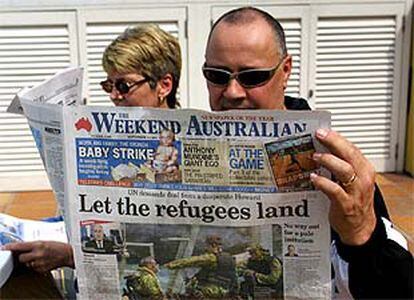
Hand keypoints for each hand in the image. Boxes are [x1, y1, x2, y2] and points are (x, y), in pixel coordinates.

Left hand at [2, 241, 73, 272]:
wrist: (68, 254)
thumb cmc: (59, 247)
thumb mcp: (45, 241)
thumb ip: (33, 244)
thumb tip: (21, 247)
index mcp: (39, 244)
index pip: (20, 246)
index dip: (11, 247)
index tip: (5, 248)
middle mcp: (38, 254)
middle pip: (21, 258)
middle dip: (23, 256)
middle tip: (27, 254)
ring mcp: (39, 263)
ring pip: (27, 264)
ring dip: (30, 261)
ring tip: (39, 257)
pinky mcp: (41, 270)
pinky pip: (33, 268)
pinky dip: (36, 265)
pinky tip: (42, 261)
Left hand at [311, 129, 376, 245]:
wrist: (360, 228)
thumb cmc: (353, 201)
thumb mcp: (352, 180)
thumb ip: (341, 165)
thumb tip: (322, 147)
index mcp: (364, 170)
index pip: (352, 148)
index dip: (337, 138)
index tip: (323, 130)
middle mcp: (362, 179)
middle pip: (350, 155)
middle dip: (334, 142)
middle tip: (319, 135)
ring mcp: (355, 192)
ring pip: (345, 170)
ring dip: (329, 160)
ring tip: (315, 156)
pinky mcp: (346, 205)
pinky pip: (334, 190)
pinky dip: (323, 182)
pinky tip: (313, 178)